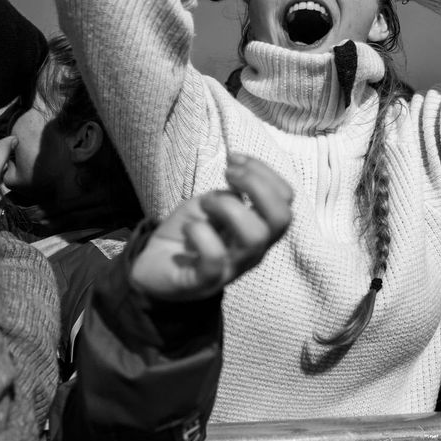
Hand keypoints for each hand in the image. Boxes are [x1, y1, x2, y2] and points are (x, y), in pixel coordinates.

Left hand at [130, 154, 293, 299]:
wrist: (154, 266)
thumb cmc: (189, 232)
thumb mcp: (212, 204)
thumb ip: (230, 194)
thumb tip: (239, 182)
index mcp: (260, 228)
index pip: (286, 199)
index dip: (264, 172)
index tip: (233, 159)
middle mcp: (254, 250)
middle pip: (282, 218)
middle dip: (256, 185)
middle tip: (227, 176)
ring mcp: (233, 267)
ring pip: (255, 236)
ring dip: (227, 206)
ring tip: (205, 203)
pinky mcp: (207, 281)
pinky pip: (215, 256)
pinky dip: (200, 233)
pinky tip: (189, 229)